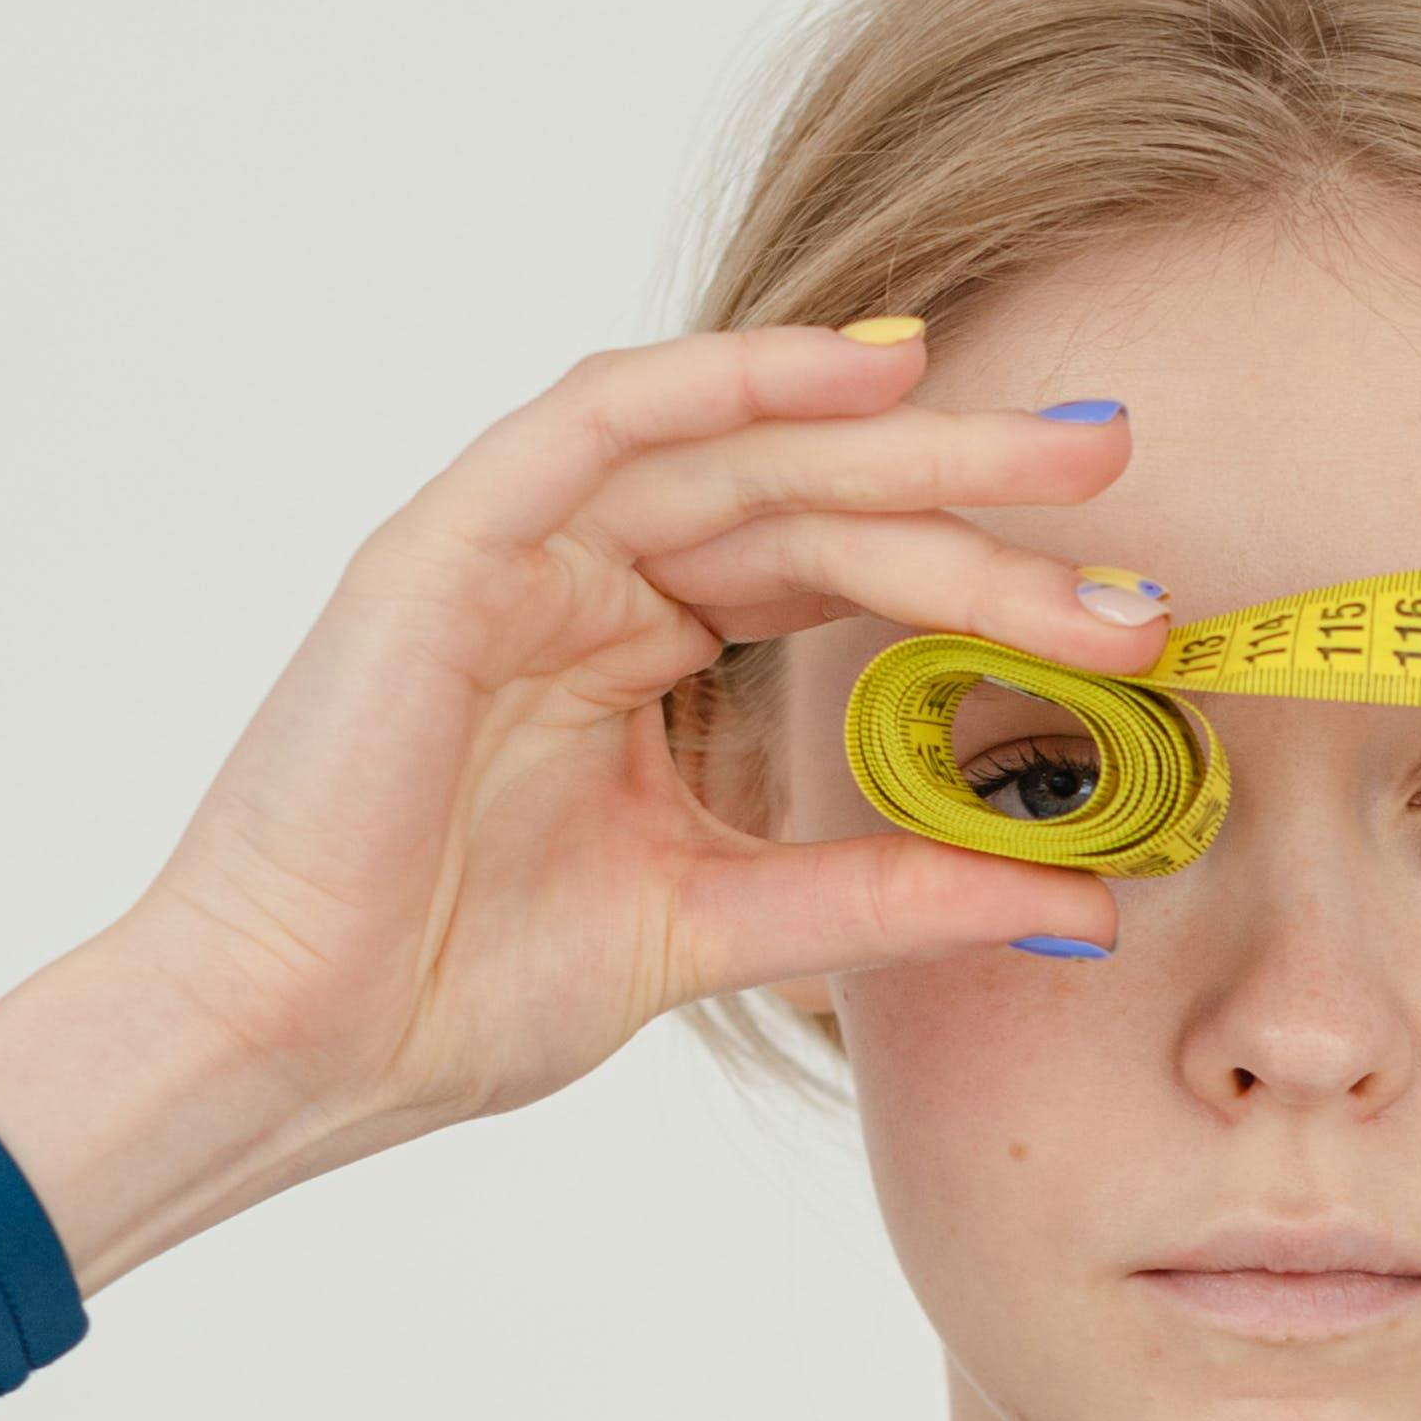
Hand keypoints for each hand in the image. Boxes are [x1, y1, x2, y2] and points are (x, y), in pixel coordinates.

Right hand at [0, 322, 1164, 1286]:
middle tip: (1118, 483)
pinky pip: (597, 422)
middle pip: (811, 503)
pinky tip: (855, 372)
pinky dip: (724, 381)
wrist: (291, 1047)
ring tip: (1048, 454)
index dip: (980, 571)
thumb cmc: (453, 992)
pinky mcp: (444, 550)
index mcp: (637, 654)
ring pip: (737, 457)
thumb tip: (1081, 899)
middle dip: (973, 493)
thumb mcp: (717, 927)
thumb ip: (884, 895)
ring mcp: (513, 555)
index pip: (836, 576)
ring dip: (897, 443)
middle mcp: (583, 582)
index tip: (1129, 600)